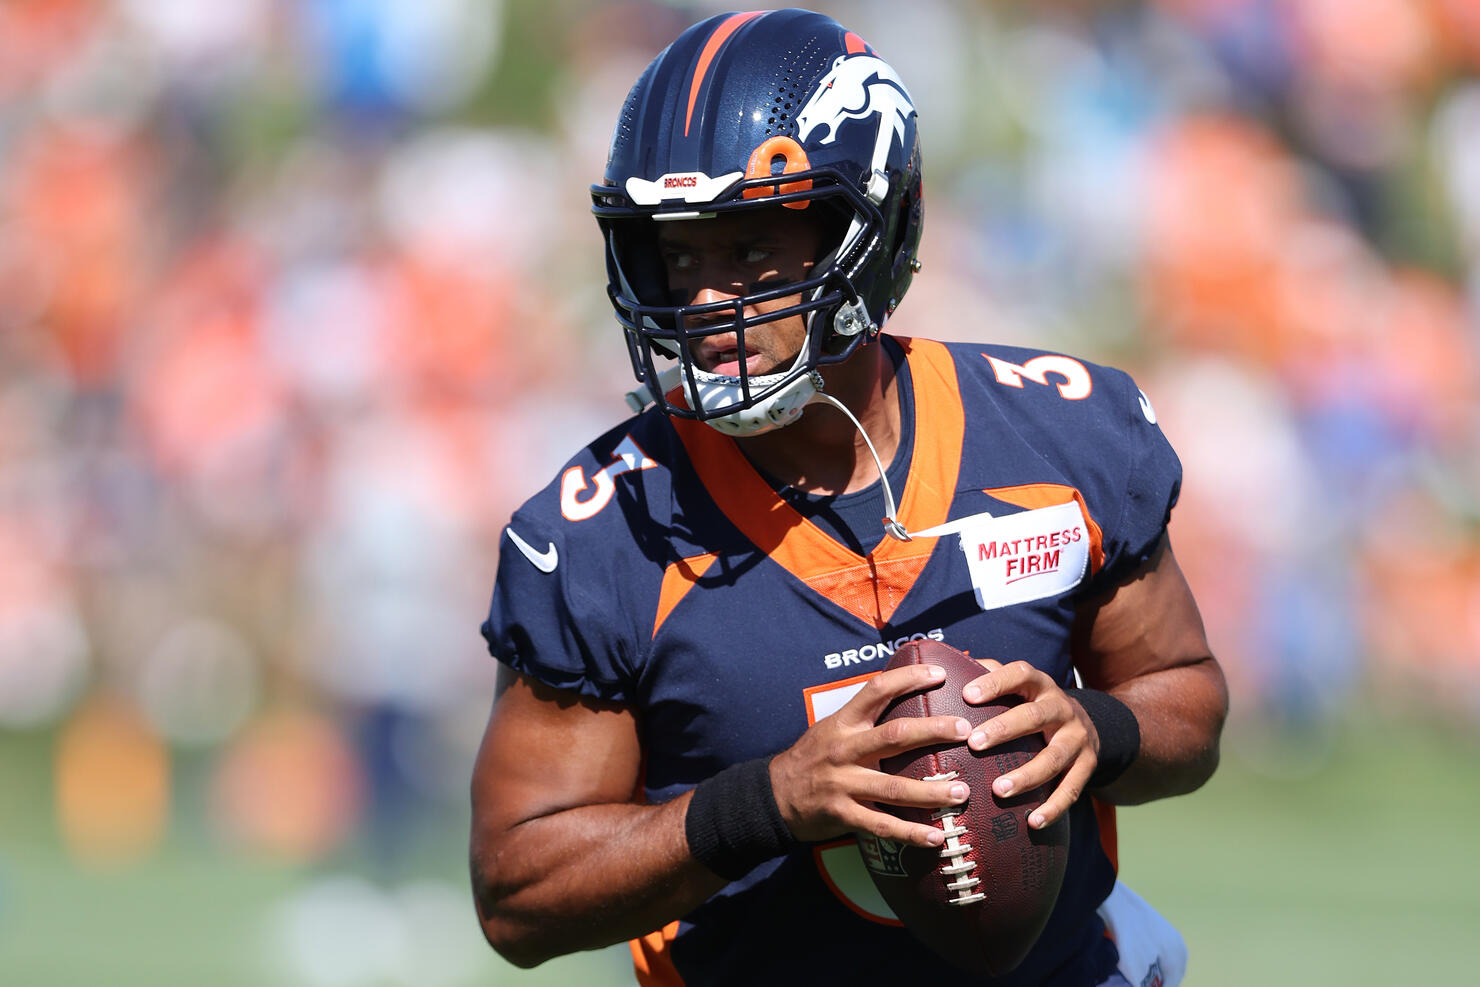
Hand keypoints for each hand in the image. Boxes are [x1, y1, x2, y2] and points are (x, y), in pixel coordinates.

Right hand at [769, 663, 971, 848]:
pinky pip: (882, 825)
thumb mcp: (832, 727)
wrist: (775, 795)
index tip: (939, 674)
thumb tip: (908, 697)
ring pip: (894, 787)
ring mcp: (843, 783)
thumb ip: (865, 717)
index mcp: (844, 722)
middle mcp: (844, 749)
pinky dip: (911, 833)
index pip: (877, 690)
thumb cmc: (813, 757)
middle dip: (933, 732)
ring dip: (931, 790)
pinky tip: (936, 837)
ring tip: (961, 792)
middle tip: (965, 730)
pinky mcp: (843, 814)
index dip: (908, 678)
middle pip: (894, 736)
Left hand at [962, 659, 1097, 829]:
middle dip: (1004, 730)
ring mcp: (1077, 738)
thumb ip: (988, 676)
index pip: (1019, 674)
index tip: (967, 695)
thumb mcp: (1018, 686)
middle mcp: (1061, 708)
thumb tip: (946, 669)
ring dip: (1026, 776)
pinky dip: (1053, 807)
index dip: (995, 683)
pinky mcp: (1088, 765)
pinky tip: (1032, 822)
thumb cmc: (1033, 705)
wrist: (1089, 723)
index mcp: (1039, 685)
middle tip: (974, 743)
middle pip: (1034, 717)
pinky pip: (1072, 789)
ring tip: (997, 790)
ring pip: (1053, 758)